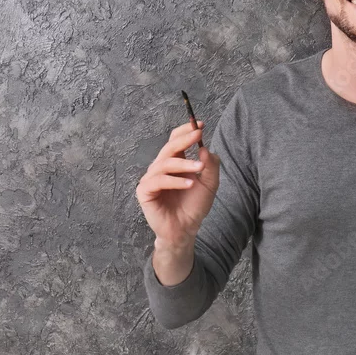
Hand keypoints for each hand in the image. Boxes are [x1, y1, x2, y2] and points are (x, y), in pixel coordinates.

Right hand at [136, 121, 220, 247]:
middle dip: (184, 139)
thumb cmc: (194, 205)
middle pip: (169, 147)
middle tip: (198, 134)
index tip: (201, 125)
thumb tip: (205, 148)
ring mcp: (151, 179)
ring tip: (199, 168)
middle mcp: (161, 168)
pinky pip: (158, 181)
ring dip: (184, 163)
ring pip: (165, 163)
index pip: (175, 140)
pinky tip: (189, 184)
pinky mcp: (145, 192)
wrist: (186, 229)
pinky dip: (175, 181)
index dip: (186, 131)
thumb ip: (211, 165)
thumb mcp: (210, 183)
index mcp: (174, 162)